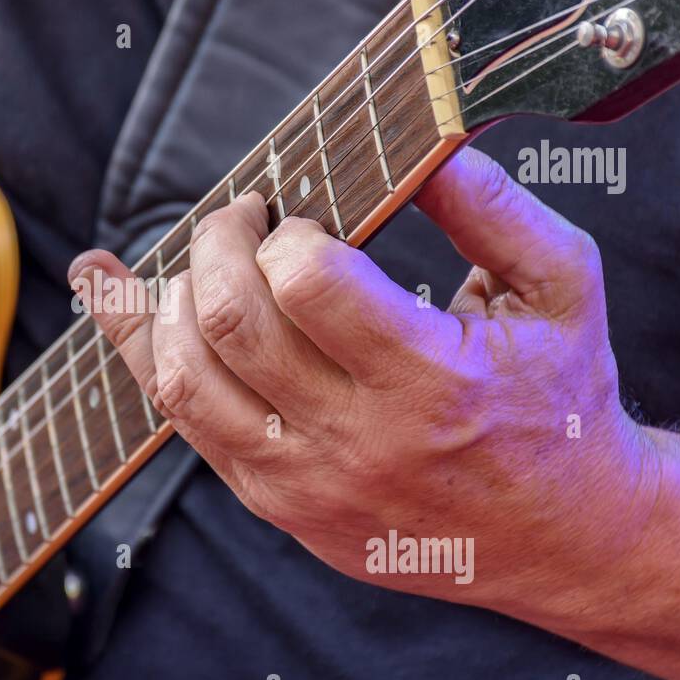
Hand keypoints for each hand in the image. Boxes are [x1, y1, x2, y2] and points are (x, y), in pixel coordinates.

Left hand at [70, 146, 658, 618]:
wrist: (559, 536)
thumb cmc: (559, 399)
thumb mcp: (562, 291)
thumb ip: (495, 208)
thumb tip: (423, 143)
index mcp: (432, 380)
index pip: (308, 284)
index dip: (285, 232)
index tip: (300, 219)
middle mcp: (357, 440)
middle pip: (229, 322)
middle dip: (217, 243)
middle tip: (243, 218)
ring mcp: (306, 482)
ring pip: (183, 379)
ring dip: (167, 300)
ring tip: (203, 266)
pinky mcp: (278, 505)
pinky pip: (183, 424)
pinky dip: (142, 352)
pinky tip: (117, 301)